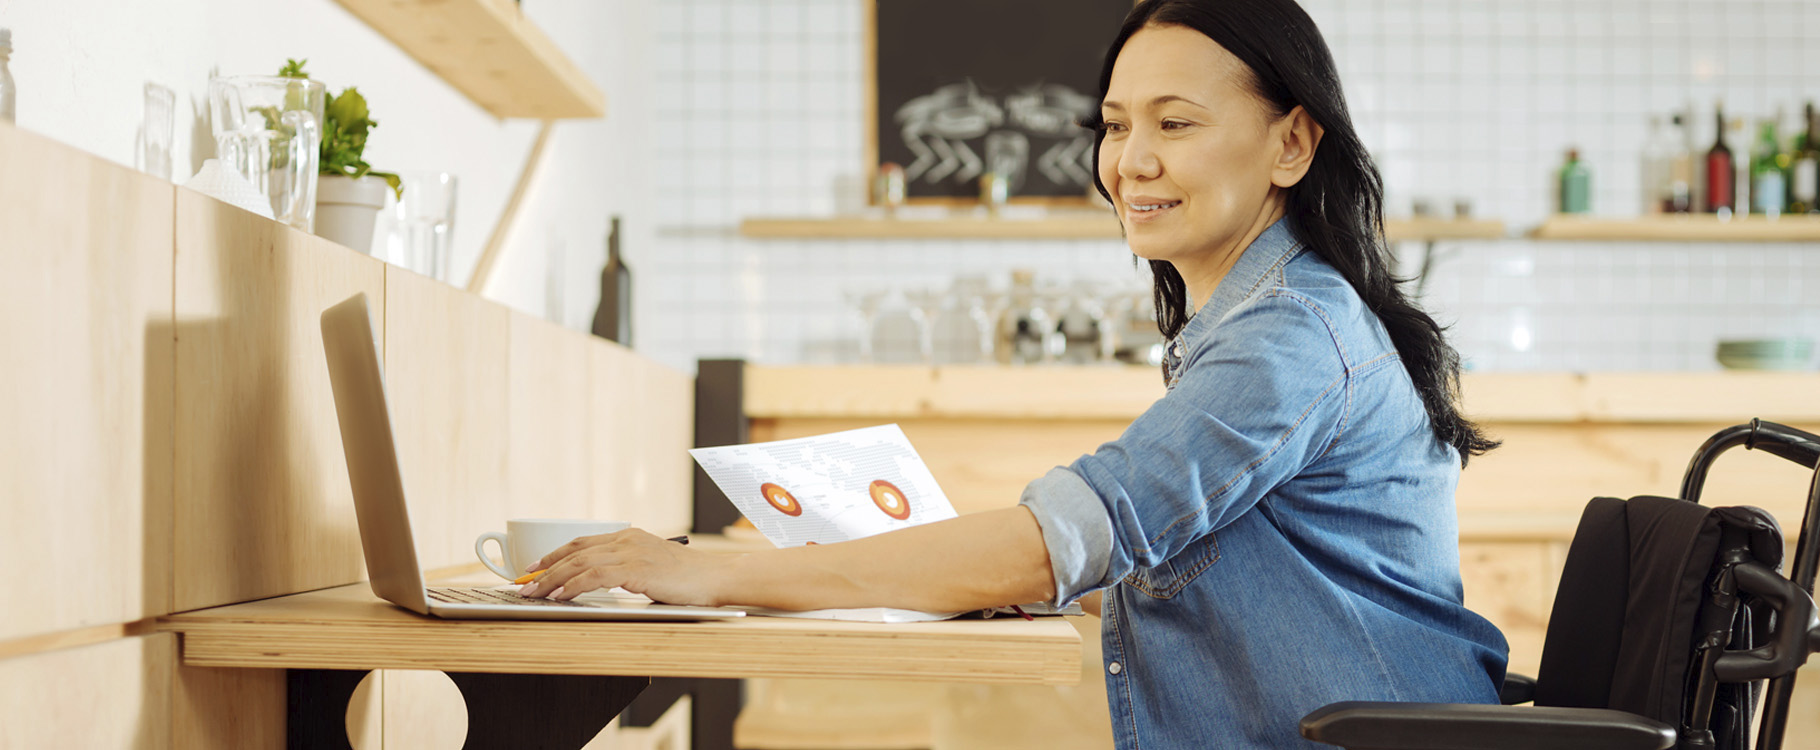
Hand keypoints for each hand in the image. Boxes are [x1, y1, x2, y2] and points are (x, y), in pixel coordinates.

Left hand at [519, 529, 732, 604]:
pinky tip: (559, 596)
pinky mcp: (636, 568)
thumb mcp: (651, 569)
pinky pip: (595, 576)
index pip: (581, 544)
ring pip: (579, 563)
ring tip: (532, 594)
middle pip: (574, 552)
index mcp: (628, 537)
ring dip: (551, 579)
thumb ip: (626, 571)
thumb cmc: (688, 579)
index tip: (532, 569)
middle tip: (522, 585)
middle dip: (543, 569)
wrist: (716, 577)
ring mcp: (631, 552)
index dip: (553, 556)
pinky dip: (572, 586)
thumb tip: (597, 584)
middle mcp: (626, 539)